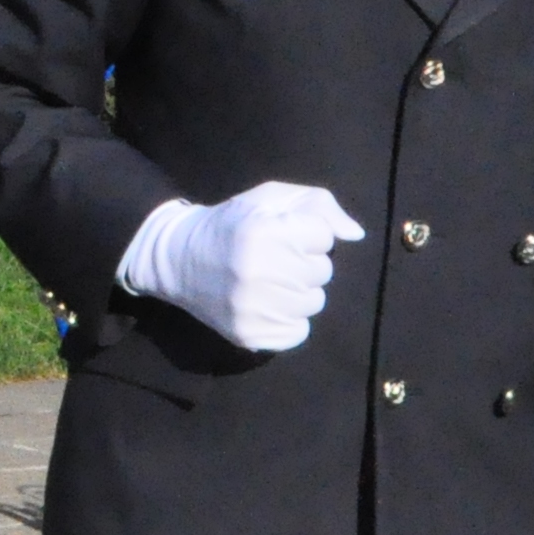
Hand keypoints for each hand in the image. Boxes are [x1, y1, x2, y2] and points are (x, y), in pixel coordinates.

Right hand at [121, 182, 361, 353]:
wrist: (178, 260)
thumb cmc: (232, 224)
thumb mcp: (270, 199)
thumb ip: (319, 206)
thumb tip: (355, 235)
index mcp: (263, 231)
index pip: (323, 235)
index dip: (307, 232)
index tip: (281, 233)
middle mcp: (258, 271)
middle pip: (322, 270)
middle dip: (304, 261)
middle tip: (274, 258)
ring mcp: (253, 308)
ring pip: (314, 302)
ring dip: (299, 290)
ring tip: (271, 281)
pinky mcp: (250, 335)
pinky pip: (299, 331)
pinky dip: (289, 318)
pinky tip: (266, 303)